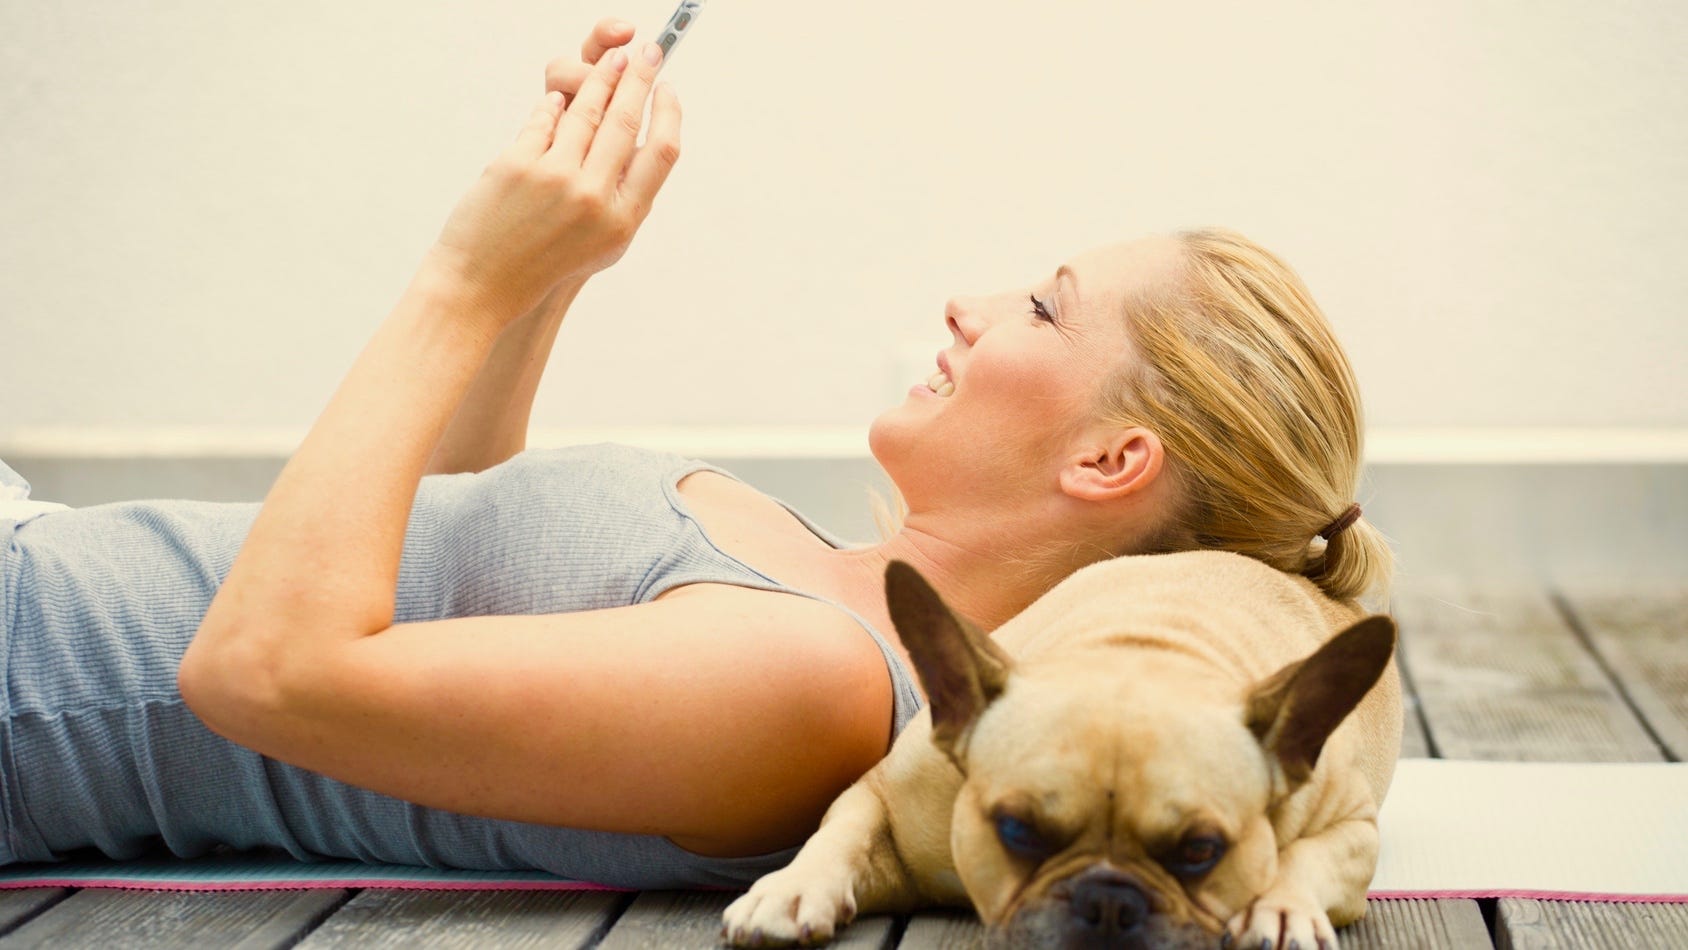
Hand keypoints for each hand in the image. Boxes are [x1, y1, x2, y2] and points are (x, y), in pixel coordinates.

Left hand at [424, 35, 679, 330]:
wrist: (486, 283)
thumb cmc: (548, 262)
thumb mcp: (603, 243)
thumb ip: (625, 196)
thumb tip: (642, 139)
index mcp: (622, 219)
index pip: (661, 152)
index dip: (668, 114)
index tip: (668, 90)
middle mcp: (592, 198)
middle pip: (625, 121)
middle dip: (639, 78)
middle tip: (648, 54)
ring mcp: (553, 179)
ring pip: (585, 110)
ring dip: (600, 78)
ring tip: (612, 59)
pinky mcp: (516, 165)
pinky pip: (543, 118)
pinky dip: (552, 105)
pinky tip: (558, 97)